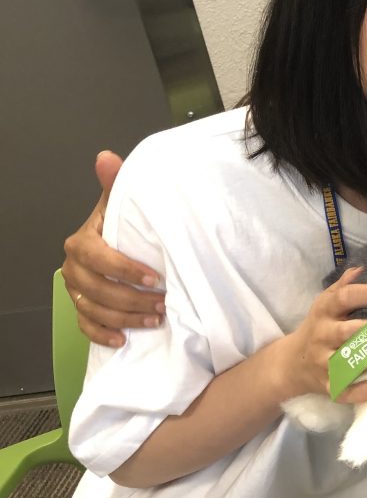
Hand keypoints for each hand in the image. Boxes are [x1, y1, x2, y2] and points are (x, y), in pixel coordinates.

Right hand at [63, 151, 165, 346]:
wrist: (122, 242)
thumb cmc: (125, 223)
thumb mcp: (122, 203)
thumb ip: (115, 184)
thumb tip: (106, 157)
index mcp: (82, 242)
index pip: (98, 259)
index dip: (124, 270)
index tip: (154, 277)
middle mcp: (73, 268)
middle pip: (95, 290)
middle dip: (131, 299)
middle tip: (162, 304)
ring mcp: (75, 290)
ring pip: (93, 309)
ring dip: (124, 318)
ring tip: (155, 320)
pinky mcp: (81, 308)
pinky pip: (85, 326)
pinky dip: (102, 334)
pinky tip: (122, 339)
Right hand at [281, 267, 366, 404]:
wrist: (291, 364)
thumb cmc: (318, 328)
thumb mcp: (324, 304)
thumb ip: (343, 287)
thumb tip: (363, 268)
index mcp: (324, 312)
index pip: (346, 298)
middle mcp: (322, 336)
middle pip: (350, 331)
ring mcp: (324, 362)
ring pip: (353, 361)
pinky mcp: (327, 385)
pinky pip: (345, 390)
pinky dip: (363, 390)